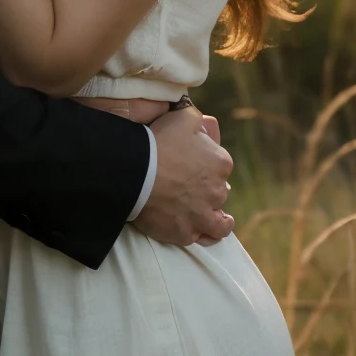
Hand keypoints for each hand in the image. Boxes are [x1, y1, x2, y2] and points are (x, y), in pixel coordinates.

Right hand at [136, 105, 233, 245]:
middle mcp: (218, 191)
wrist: (135, 172)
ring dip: (218, 219)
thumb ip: (198, 119)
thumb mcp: (182, 117)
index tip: (192, 164)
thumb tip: (204, 122)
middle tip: (188, 186)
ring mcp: (203, 214)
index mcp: (220, 162)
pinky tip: (204, 232)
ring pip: (221, 221)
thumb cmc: (158, 142)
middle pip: (218, 191)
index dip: (206, 164)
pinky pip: (203, 238)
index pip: (220, 164)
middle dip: (207, 189)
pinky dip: (205, 235)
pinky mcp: (186, 232)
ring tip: (211, 217)